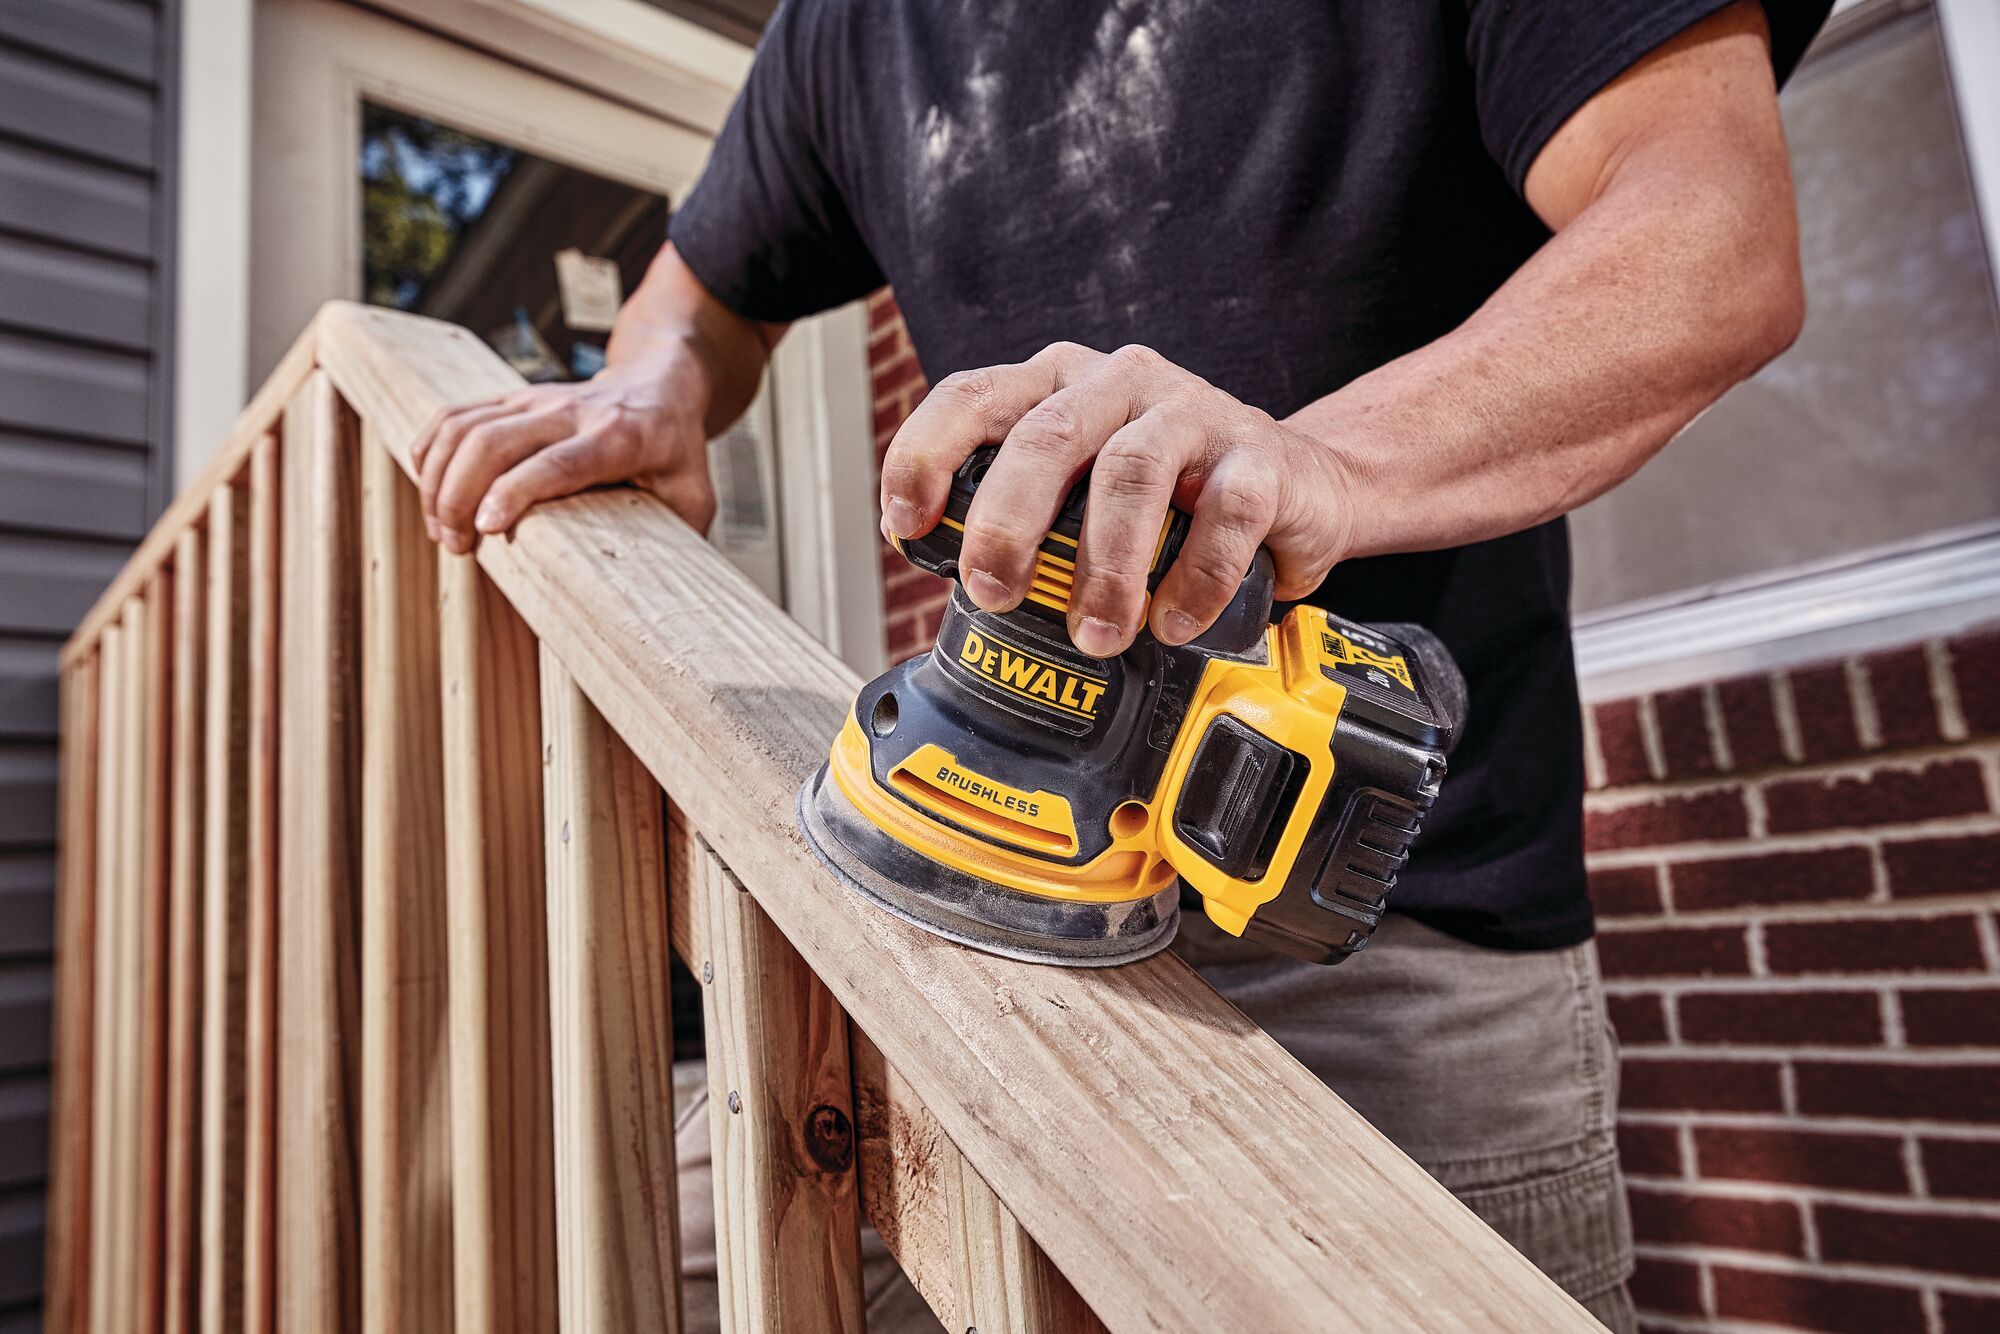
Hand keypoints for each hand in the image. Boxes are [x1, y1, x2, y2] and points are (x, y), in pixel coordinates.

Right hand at [410, 350, 715, 552]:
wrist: (659, 382)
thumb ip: (684, 535)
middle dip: (460, 495)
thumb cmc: (677, 449)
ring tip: (442, 530)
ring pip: (466, 427)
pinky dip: (430, 451)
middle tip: (456, 546)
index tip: (486, 528)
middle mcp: (571, 412)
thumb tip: (667, 593)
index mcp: (620, 437)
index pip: (559, 462)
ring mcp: (536, 400)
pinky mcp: (512, 398)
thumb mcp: (696, 491)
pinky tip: (428, 489)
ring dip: (439, 479)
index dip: (517, 491)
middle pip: (495, 441)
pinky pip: (455, 415)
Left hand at [879, 342, 1357, 655]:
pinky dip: (1194, 578)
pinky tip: (1174, 622)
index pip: (973, 396)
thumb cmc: (1175, 495)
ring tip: (1096, 633)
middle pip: (1046, 436)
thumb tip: (958, 588)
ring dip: (1104, 564)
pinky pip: (1223, 515)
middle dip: (1008, 521)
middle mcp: (1120, 382)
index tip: (905, 524)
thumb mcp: (1087, 492)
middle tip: (993, 592)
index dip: (927, 455)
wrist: (1305, 488)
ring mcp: (1193, 412)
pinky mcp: (1260, 457)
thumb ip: (1032, 518)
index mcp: (1061, 385)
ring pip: (1130, 471)